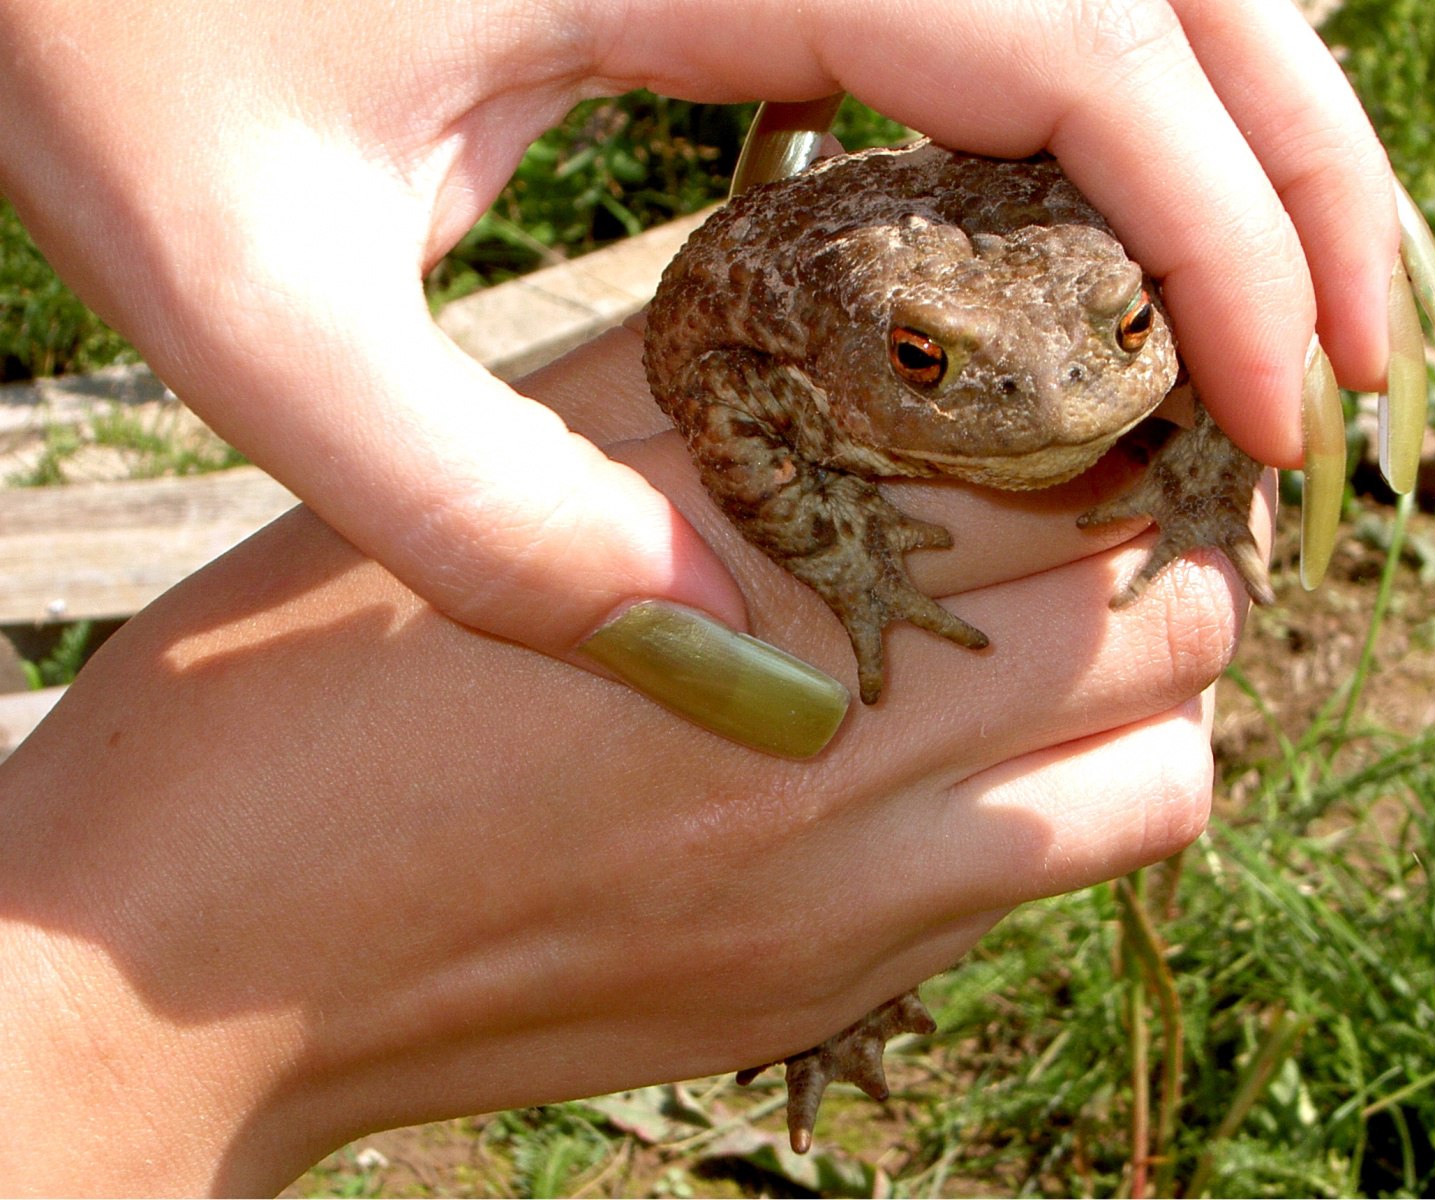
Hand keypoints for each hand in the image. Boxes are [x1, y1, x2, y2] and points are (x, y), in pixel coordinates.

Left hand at [0, 0, 1386, 744]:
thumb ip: (464, 496)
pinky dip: (1114, 98)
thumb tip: (729, 671)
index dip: (1220, 236)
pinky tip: (1106, 236)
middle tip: (1349, 382)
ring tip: (1278, 317)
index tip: (1276, 418)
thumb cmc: (90, 24)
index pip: (1084, 46)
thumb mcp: (240, 284)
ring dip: (1237, 124)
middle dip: (1301, 173)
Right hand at [0, 319, 1271, 1193]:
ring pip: (1165, 776)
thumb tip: (862, 291)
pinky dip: (1077, 789)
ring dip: (1145, 679)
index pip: (1077, 481)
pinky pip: (1055, 884)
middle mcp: (849, 774)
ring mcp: (859, 913)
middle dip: (1161, 534)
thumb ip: (703, 385)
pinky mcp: (834, 995)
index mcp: (763, 601)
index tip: (1116, 372)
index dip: (1131, 407)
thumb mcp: (494, 482)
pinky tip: (973, 735)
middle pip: (1170, 629)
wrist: (196, 959)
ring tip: (1060, 612)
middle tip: (1104, 477)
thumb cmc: (303, 693)